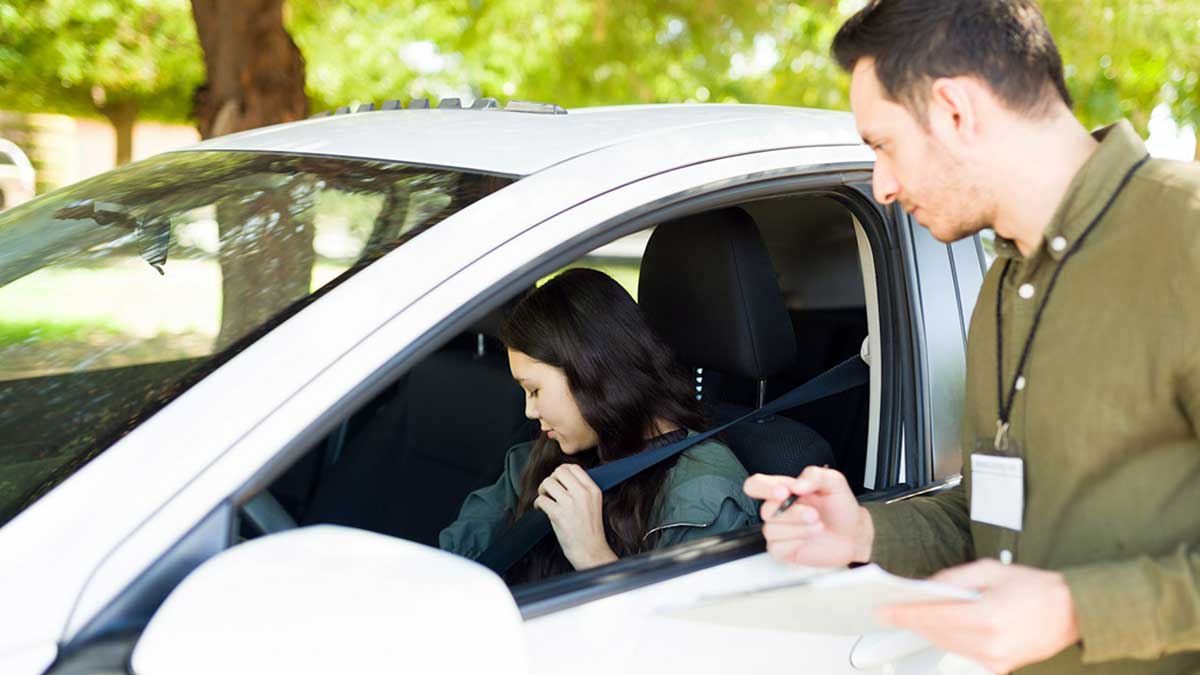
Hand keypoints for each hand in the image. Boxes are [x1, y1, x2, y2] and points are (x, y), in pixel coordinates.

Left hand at [534, 464, 617, 569]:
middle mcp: (582, 493)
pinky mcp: (558, 514)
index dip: (562, 472)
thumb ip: (582, 489)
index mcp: (592, 489)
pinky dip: (538, 504)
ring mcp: (570, 503)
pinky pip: (541, 499)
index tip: (558, 480)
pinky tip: (541, 509)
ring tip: (545, 499)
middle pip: (559, 471)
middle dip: (551, 479)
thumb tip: (562, 478)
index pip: (573, 467)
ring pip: (547, 483)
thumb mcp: (594, 503)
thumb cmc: (590, 530)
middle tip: (550, 490)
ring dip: (542, 490)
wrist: (591, 551)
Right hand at [744, 466, 872, 566]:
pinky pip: (777, 547)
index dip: (763, 488)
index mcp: (785, 490)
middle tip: (813, 514)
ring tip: (818, 526)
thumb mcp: (834, 483)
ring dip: (798, 528)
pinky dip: (795, 542)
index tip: (784, 492)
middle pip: (765, 510)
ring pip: (771, 529)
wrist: (854, 535)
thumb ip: (815, 476)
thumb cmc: (841, 508)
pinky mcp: (783, 549)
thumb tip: (796, 485)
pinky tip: (808, 539)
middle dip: (792, 513)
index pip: (756, 485)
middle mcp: (779, 509)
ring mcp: (780, 530)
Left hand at [877, 559, 1079, 672]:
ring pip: (947, 646)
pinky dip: (947, 641)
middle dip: (912, 622)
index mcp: (987, 616)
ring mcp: (995, 659)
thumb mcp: (991, 570)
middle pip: (937, 633)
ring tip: (908, 619)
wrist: (1071, 612)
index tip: (884, 611)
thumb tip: (928, 586)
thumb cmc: (1035, 587)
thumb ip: (955, 578)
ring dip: (927, 632)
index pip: (934, 616)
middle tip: (888, 613)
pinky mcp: (999, 667)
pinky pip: (962, 653)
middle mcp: (990, 643)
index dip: (906, 614)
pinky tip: (936, 629)